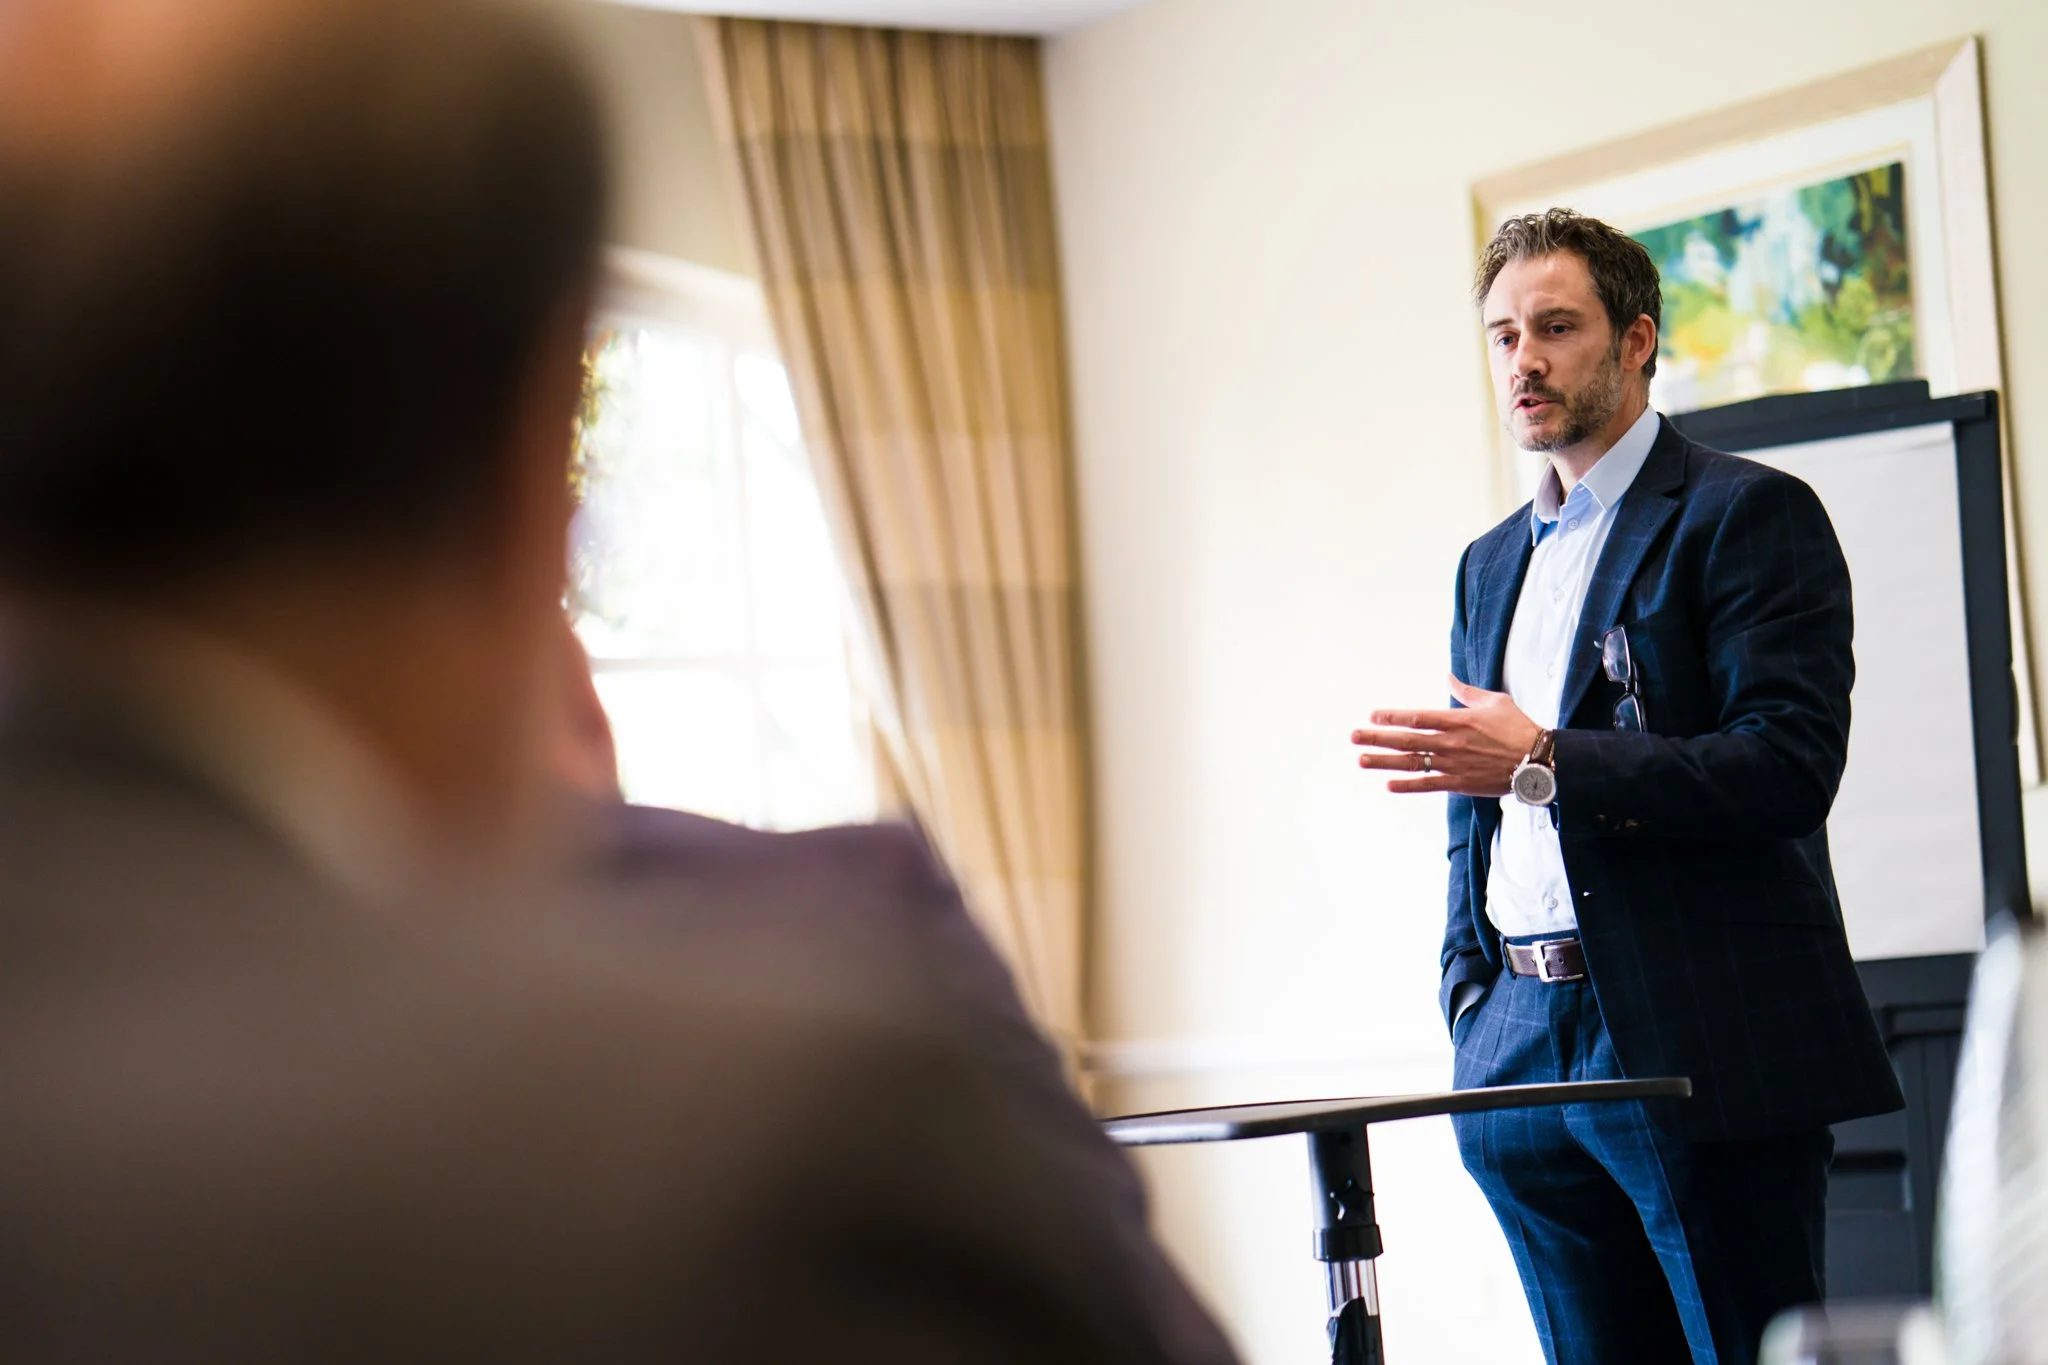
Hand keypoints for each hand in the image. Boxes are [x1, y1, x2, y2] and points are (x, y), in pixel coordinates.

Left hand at [1351, 675, 1542, 795]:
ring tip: (1361, 760)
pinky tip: (1388, 784)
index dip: (1393, 717)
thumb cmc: (1518, 728)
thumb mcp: (1495, 702)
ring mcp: (1453, 764)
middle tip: (1353, 737)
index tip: (1373, 716)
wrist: (1538, 761)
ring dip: (1384, 762)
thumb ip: (1467, 692)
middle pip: (1407, 740)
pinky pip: (1428, 785)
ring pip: (1412, 763)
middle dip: (1377, 738)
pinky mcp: (1460, 782)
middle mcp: (1451, 742)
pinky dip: (1408, 785)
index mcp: (1458, 721)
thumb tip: (1448, 676)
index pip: (1418, 718)